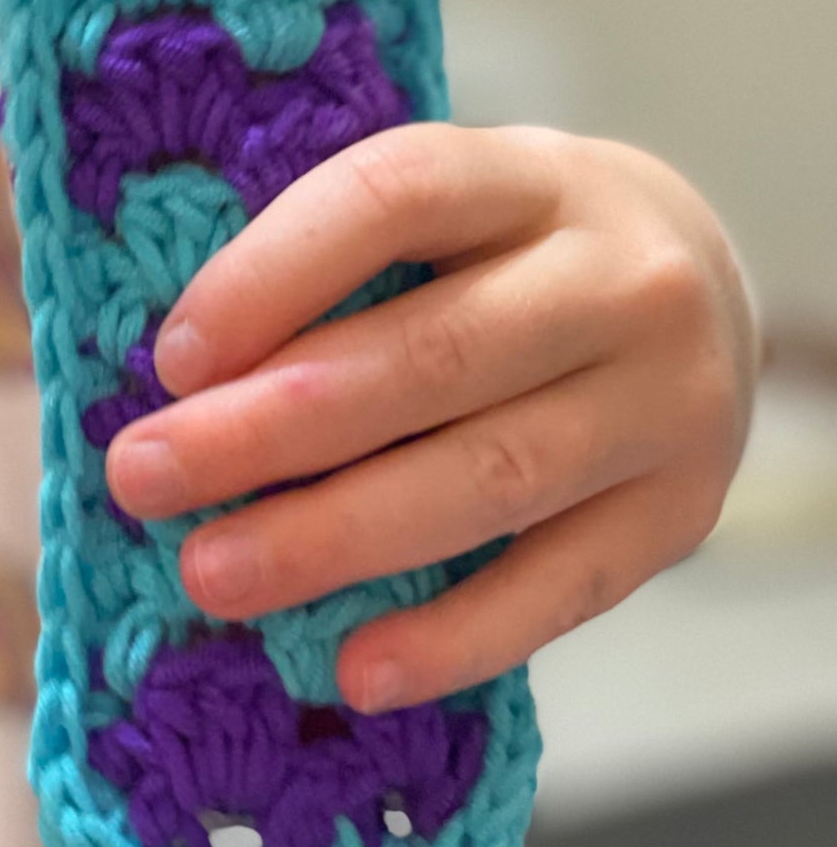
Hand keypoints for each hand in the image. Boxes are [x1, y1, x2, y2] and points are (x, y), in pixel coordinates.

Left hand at [103, 123, 756, 711]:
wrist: (702, 283)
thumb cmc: (509, 249)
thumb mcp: (446, 209)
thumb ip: (332, 260)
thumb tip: (175, 375)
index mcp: (530, 176)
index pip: (395, 197)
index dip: (275, 272)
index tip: (171, 358)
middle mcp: (618, 279)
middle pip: (433, 355)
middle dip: (270, 428)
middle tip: (144, 477)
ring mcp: (666, 400)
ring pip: (490, 476)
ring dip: (336, 536)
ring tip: (212, 575)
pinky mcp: (682, 512)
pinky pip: (564, 589)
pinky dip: (456, 636)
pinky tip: (356, 670)